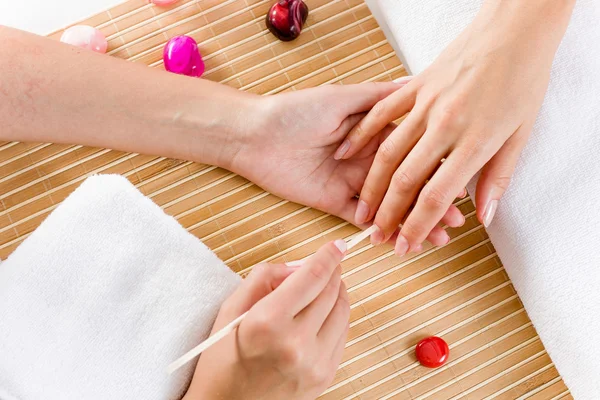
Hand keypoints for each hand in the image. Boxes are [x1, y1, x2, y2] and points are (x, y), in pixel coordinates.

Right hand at [184, 240, 348, 399]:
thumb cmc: (221, 358)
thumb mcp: (231, 309)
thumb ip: (265, 278)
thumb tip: (299, 266)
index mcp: (268, 323)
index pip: (312, 278)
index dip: (328, 256)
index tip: (337, 246)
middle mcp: (296, 344)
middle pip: (331, 292)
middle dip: (332, 272)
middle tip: (326, 263)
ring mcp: (314, 364)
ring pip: (343, 312)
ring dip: (337, 293)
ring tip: (324, 287)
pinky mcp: (325, 377)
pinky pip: (343, 335)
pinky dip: (337, 316)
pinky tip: (323, 312)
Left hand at [233, 83, 464, 245]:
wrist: (255, 135)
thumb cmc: (295, 110)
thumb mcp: (341, 98)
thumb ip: (378, 98)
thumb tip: (412, 84)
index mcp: (372, 134)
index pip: (412, 154)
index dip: (436, 170)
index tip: (459, 182)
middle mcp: (366, 160)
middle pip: (405, 185)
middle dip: (431, 202)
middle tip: (455, 221)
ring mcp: (351, 183)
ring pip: (388, 206)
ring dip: (412, 221)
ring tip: (437, 237)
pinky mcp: (332, 202)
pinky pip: (361, 220)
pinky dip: (381, 231)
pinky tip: (402, 239)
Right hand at [332, 0, 573, 254]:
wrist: (516, 28)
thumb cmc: (523, 78)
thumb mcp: (520, 133)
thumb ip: (497, 177)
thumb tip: (485, 215)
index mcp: (474, 141)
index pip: (436, 195)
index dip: (418, 226)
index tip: (408, 245)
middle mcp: (444, 125)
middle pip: (406, 180)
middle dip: (389, 215)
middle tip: (379, 238)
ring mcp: (425, 103)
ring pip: (387, 152)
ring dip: (372, 187)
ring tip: (363, 211)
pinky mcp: (414, 85)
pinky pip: (380, 114)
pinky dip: (361, 137)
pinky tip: (346, 156)